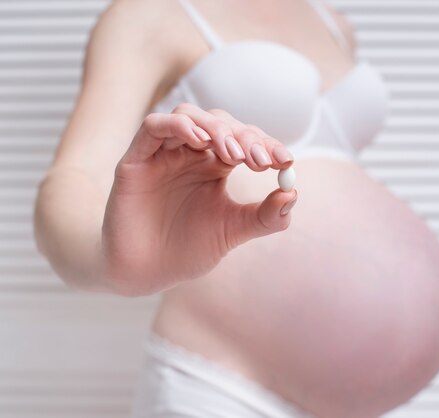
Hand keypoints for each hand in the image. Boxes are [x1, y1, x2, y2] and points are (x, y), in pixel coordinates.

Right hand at [101, 103, 296, 295]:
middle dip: (244, 137)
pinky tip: (199, 140)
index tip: (284, 160)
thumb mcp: (233, 231)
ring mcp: (163, 153)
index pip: (244, 140)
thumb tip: (293, 194)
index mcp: (215, 166)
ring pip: (190, 116)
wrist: (146, 273)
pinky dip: (178, 126)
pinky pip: (154, 126)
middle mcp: (190, 154)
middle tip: (260, 160)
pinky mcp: (136, 159)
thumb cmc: (189, 250)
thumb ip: (265, 216)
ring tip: (233, 154)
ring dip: (216, 129)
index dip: (266, 144)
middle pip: (220, 123)